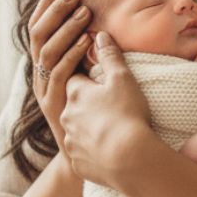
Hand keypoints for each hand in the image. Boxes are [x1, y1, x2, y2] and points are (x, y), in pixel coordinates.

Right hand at [28, 0, 93, 155]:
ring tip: (84, 11)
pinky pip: (60, 73)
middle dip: (55, 10)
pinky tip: (87, 41)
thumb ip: (87, 55)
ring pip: (47, 51)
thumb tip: (99, 28)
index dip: (47, 5)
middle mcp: (39, 76)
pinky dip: (73, 54)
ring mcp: (44, 91)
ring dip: (66, 27)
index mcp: (43, 66)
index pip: (38, 27)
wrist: (85, 156)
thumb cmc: (92, 115)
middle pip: (38, 34)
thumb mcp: (87, 79)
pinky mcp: (53, 105)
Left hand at [61, 32, 156, 188]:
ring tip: (110, 131)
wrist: (129, 159)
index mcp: (75, 93)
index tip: (100, 83)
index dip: (87, 80)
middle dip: (87, 105)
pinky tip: (108, 151)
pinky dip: (92, 151)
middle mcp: (67, 116)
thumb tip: (100, 34)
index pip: (73, 79)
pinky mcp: (78, 162)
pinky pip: (82, 154)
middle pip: (73, 105)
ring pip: (77, 131)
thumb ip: (110, 56)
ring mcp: (71, 142)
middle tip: (108, 107)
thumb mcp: (122, 79)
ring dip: (89, 129)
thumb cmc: (127, 114)